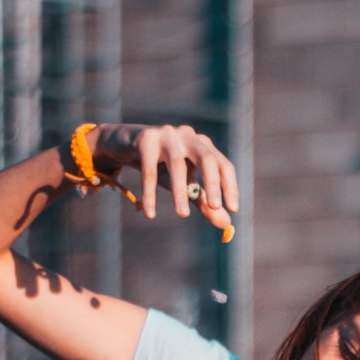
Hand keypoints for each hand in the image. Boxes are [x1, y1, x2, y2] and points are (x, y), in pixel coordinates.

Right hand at [94, 123, 237, 231]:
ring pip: (177, 165)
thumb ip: (205, 202)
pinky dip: (150, 193)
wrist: (126, 145)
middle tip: (214, 207)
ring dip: (180, 191)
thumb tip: (227, 224)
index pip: (223, 165)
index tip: (233, 208)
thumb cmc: (162, 167)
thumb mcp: (185, 184)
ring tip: (183, 214)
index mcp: (203, 145)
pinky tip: (150, 214)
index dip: (230, 186)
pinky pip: (150, 170)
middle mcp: (188, 136)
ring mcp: (167, 135)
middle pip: (206, 159)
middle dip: (212, 184)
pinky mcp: (145, 140)